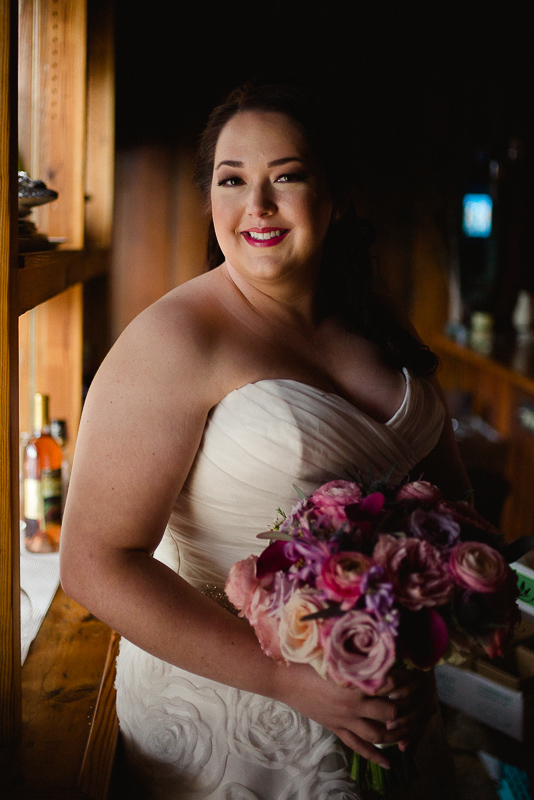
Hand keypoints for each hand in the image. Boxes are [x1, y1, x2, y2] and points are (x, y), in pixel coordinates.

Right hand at [272, 662, 435, 768]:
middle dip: (408, 706)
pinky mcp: (336, 728)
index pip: (390, 683)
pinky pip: (357, 746)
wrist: (282, 676)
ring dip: (397, 732)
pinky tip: (389, 763)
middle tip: (420, 699)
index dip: (406, 679)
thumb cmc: (306, 657)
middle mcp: (353, 704)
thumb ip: (356, 649)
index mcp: (354, 681)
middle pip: (390, 710)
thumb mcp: (334, 650)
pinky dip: (374, 755)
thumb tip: (379, 638)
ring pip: (378, 733)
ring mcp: (344, 719)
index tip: (416, 672)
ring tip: (411, 728)